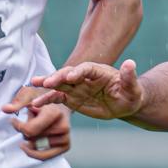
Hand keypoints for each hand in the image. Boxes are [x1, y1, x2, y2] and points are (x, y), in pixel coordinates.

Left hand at [1, 85, 71, 159]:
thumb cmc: (42, 98)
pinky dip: (34, 153)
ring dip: (30, 138)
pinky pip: (44, 157)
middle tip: (30, 119)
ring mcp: (65, 138)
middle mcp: (63, 127)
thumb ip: (17, 102)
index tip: (12, 120)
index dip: (18, 126)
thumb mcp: (29, 94)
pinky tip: (28, 146)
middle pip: (31, 139)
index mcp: (55, 114)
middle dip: (25, 130)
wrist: (58, 103)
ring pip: (35, 147)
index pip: (30, 130)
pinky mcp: (65, 146)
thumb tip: (4, 109)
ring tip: (37, 125)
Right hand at [22, 59, 144, 120]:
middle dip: (58, 77)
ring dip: (47, 84)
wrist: (124, 103)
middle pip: (69, 74)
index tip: (71, 76)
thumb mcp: (133, 87)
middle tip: (47, 82)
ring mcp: (77, 87)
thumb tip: (131, 63)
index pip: (86, 69)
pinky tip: (36, 103)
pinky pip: (58, 98)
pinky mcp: (72, 98)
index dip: (78, 71)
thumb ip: (129, 76)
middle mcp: (84, 77)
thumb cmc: (130, 93)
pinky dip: (47, 99)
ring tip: (34, 84)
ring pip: (60, 84)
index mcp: (98, 71)